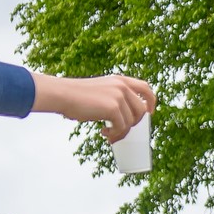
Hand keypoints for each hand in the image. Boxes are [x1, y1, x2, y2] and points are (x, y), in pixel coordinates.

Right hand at [32, 72, 156, 140]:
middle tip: (120, 130)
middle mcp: (122, 86)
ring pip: (131, 121)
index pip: (146, 87)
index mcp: (120, 80)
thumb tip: (128, 117)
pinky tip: (103, 131)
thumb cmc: (77, 95)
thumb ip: (116, 97)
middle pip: (141, 110)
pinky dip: (114, 133)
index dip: (151, 102)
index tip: (149, 113)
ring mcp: (119, 96)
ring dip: (121, 131)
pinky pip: (122, 127)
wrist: (62, 94)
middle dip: (133, 123)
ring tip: (108, 133)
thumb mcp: (102, 90)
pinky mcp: (113, 108)